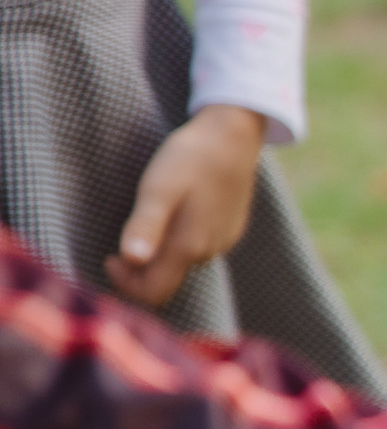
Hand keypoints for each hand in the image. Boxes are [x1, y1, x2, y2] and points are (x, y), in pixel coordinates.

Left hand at [106, 105, 266, 306]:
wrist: (235, 136)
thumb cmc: (191, 159)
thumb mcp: (159, 188)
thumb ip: (146, 226)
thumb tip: (131, 259)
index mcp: (188, 246)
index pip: (154, 292)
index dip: (126, 284)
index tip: (110, 256)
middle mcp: (208, 250)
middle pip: (168, 279)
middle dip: (140, 267)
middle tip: (122, 234)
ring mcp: (223, 240)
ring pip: (184, 262)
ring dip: (161, 251)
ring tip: (150, 216)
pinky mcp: (231, 227)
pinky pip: (200, 246)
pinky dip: (181, 239)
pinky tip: (177, 209)